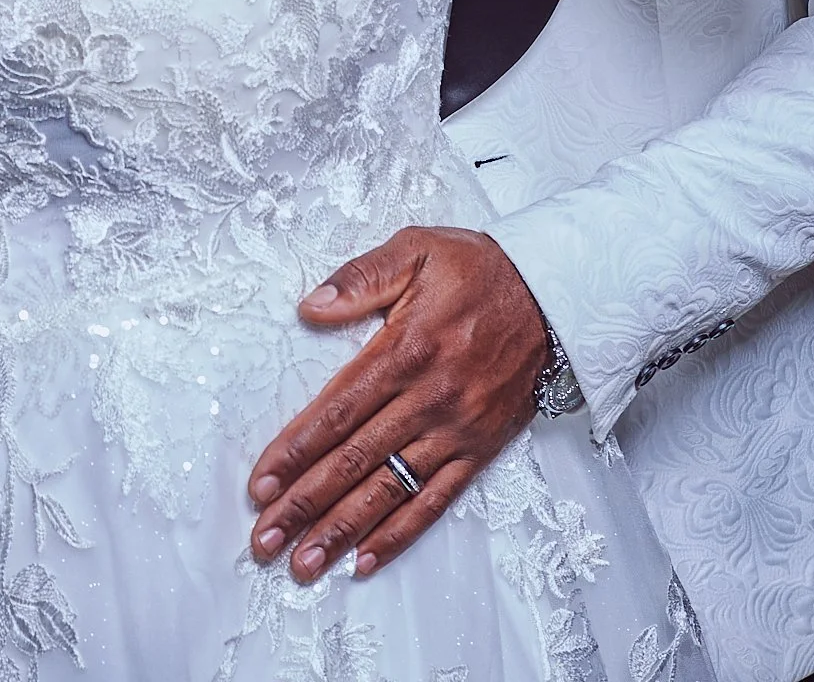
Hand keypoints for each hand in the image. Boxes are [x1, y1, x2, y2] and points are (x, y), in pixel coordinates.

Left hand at [248, 227, 547, 581]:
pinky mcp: (479, 448)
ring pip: (390, 490)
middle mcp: (429, 397)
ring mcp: (456, 429)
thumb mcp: (418, 248)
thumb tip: (310, 305)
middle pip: (355, 461)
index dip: (296, 451)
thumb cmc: (478, 268)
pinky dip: (400, 534)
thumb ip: (362, 276)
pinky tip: (366, 560)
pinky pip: (436, 500)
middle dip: (305, 504)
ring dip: (343, 530)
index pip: (338, 411)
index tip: (261, 484)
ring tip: (304, 565)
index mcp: (406, 348)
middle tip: (266, 540)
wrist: (553, 294)